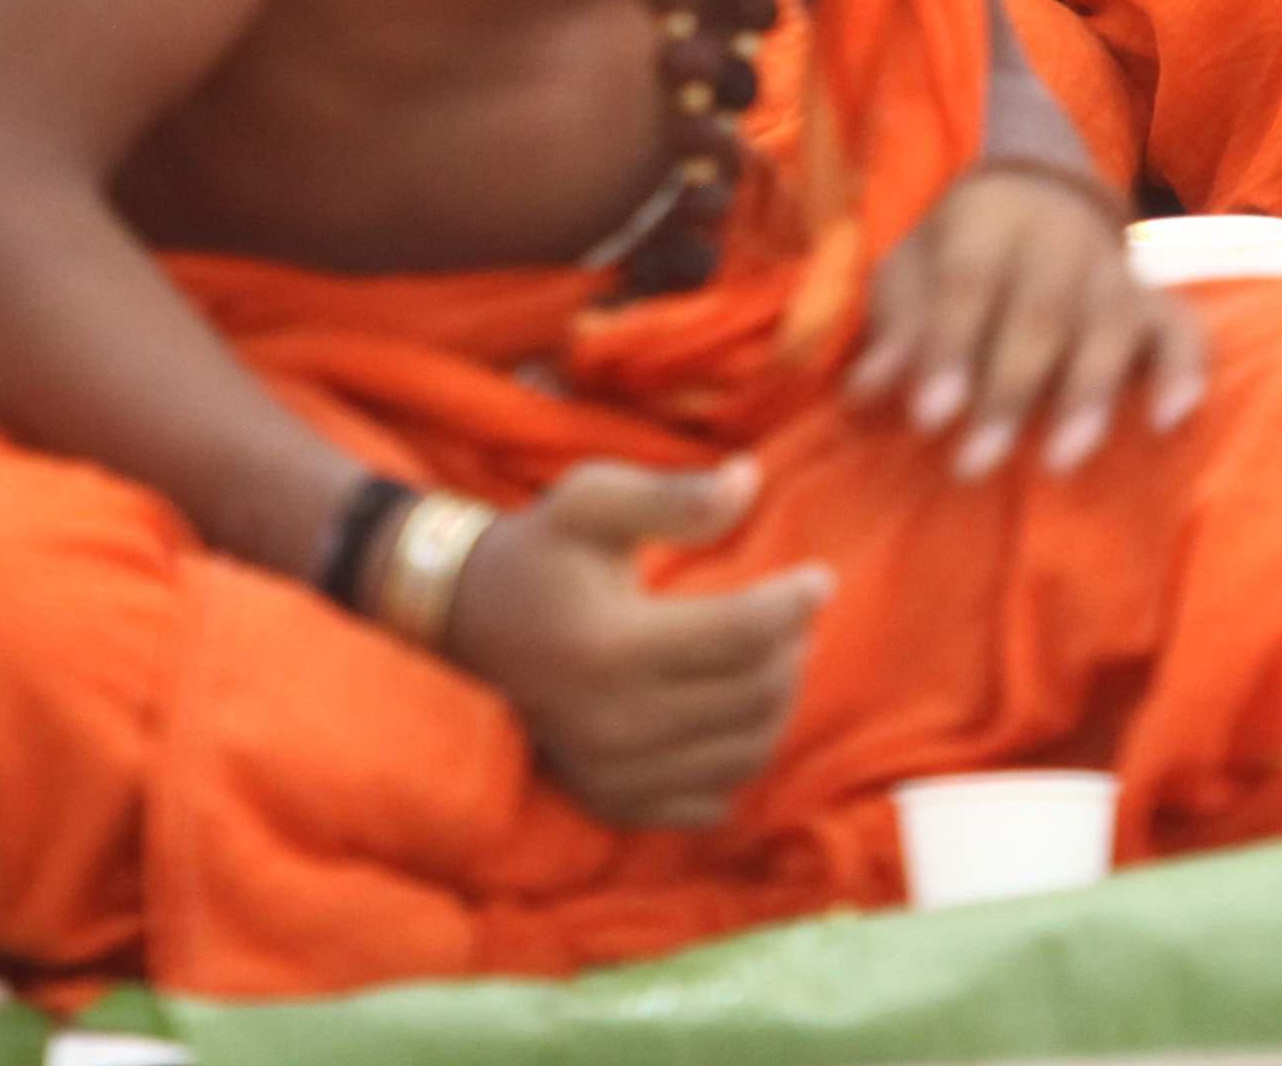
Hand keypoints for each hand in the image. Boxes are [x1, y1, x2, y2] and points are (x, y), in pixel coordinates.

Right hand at [440, 459, 828, 831]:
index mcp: (612, 646)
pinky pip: (709, 800)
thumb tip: (749, 480)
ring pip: (744, 755)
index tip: (819, 579)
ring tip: (773, 658)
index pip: (743, 635)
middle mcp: (613, 722)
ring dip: (777, 704)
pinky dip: (738, 760)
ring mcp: (611, 772)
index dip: (796, 604)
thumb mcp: (592, 501)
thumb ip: (672, 496)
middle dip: (793, 651)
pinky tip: (733, 714)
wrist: (462, 623)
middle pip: (754, 698)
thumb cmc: (537, 551)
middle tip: (794, 617)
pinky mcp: (609, 799)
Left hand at [847, 163, 1201, 483]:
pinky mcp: (1155, 303)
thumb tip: (867, 389)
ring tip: (1061, 460)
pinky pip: (1183, 329)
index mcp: (989, 218)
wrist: (1036, 199)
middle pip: (1041, 310)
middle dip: (1009, 389)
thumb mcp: (910, 271)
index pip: (970, 279)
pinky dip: (1182, 370)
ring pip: (1111, 323)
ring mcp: (1115, 269)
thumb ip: (897, 326)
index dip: (950, 344)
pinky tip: (1167, 418)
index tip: (928, 416)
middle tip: (974, 464)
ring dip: (1087, 393)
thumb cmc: (957, 255)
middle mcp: (1060, 236)